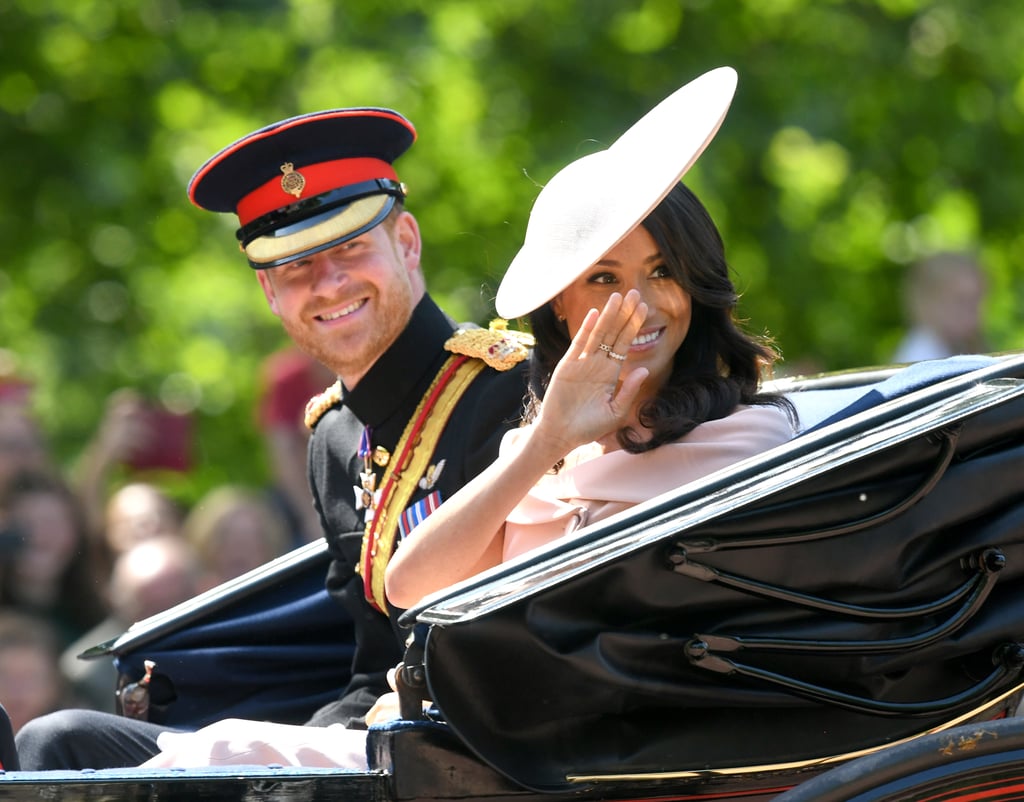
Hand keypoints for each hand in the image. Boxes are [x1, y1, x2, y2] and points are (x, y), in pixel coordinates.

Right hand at [535, 290, 648, 451]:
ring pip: (599, 334)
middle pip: (614, 333)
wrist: (562, 435)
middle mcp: (598, 363)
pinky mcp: (568, 366)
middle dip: (625, 314)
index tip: (644, 308)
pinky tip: (595, 314)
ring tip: (618, 297)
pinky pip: (579, 344)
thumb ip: (628, 390)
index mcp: (611, 373)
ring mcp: (582, 363)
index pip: (625, 343)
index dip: (634, 326)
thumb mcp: (616, 411)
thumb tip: (644, 369)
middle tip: (635, 293)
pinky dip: (586, 329)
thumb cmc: (589, 427)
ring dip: (609, 316)